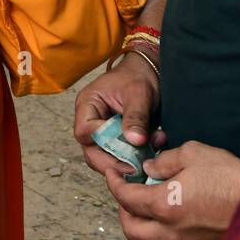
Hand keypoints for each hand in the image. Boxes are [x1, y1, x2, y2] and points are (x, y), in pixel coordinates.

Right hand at [74, 52, 162, 176]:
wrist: (151, 73)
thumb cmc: (139, 76)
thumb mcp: (138, 94)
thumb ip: (135, 117)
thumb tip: (135, 140)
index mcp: (88, 105)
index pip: (85, 132)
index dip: (102, 142)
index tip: (127, 147)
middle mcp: (91, 121)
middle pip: (92, 151)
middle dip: (114, 162)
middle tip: (136, 166)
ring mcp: (104, 132)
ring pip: (106, 159)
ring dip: (128, 162)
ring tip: (150, 152)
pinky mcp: (118, 140)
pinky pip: (122, 157)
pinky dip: (137, 158)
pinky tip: (155, 147)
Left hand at [105, 141, 239, 239]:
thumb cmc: (232, 180)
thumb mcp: (196, 154)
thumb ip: (167, 160)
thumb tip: (150, 167)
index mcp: (164, 205)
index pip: (126, 199)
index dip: (115, 183)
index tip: (113, 173)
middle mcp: (170, 232)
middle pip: (130, 230)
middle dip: (122, 210)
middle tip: (126, 191)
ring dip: (140, 223)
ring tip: (147, 202)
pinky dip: (160, 232)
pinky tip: (170, 214)